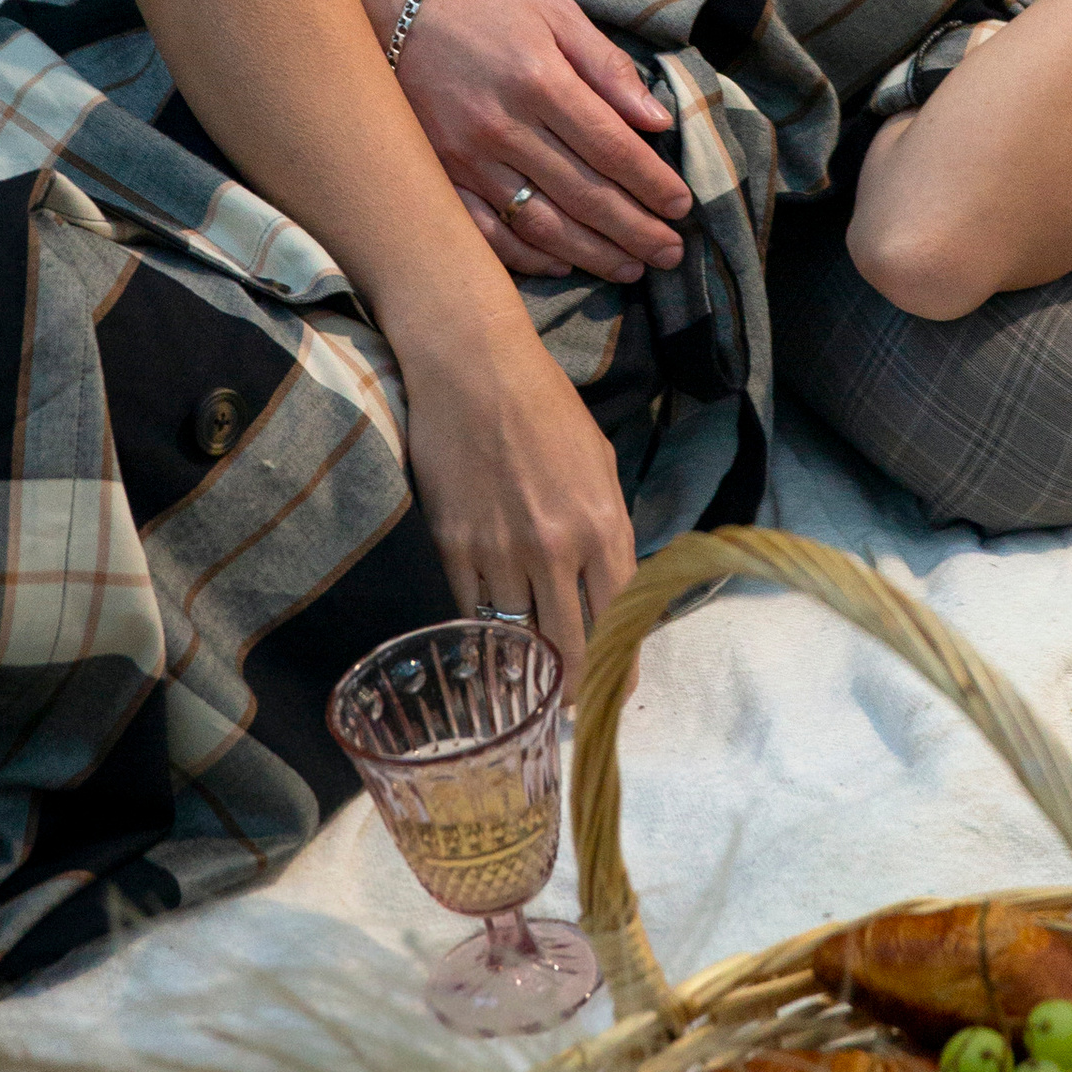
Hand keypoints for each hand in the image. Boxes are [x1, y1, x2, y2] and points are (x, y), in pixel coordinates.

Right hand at [396, 0, 691, 283]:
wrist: (393, 5)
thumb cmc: (487, 7)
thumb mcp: (557, 15)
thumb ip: (609, 68)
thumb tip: (657, 120)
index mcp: (540, 81)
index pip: (611, 147)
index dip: (652, 184)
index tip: (682, 207)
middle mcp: (504, 126)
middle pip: (583, 194)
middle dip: (635, 231)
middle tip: (671, 254)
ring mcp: (466, 158)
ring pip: (541, 224)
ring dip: (592, 254)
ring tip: (631, 270)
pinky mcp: (439, 175)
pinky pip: (487, 231)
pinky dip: (527, 257)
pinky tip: (563, 266)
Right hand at [401, 320, 635, 681]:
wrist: (474, 369)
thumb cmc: (546, 407)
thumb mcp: (601, 463)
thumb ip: (608, 528)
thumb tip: (613, 583)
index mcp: (602, 526)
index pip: (619, 621)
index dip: (619, 667)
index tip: (615, 690)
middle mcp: (556, 547)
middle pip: (568, 647)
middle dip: (572, 685)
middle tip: (569, 703)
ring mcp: (500, 550)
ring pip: (515, 636)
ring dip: (523, 663)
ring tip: (527, 680)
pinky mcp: (453, 545)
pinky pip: (470, 611)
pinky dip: (481, 633)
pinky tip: (487, 645)